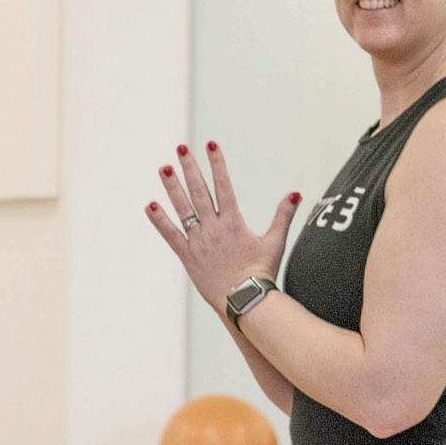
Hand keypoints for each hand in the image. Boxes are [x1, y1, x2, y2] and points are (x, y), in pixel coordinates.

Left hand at [145, 141, 302, 312]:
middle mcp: (214, 228)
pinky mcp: (187, 256)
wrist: (245, 300)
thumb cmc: (261, 272)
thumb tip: (295, 193)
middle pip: (200, 191)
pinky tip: (150, 205)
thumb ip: (283, 215)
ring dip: (172, 187)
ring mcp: (198, 241)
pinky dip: (160, 220)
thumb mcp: (275, 241)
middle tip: (181, 147)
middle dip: (190, 167)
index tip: (210, 144)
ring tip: (164, 167)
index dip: (217, 163)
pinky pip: (170, 235)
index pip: (224, 185)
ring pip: (183, 208)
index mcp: (234, 222)